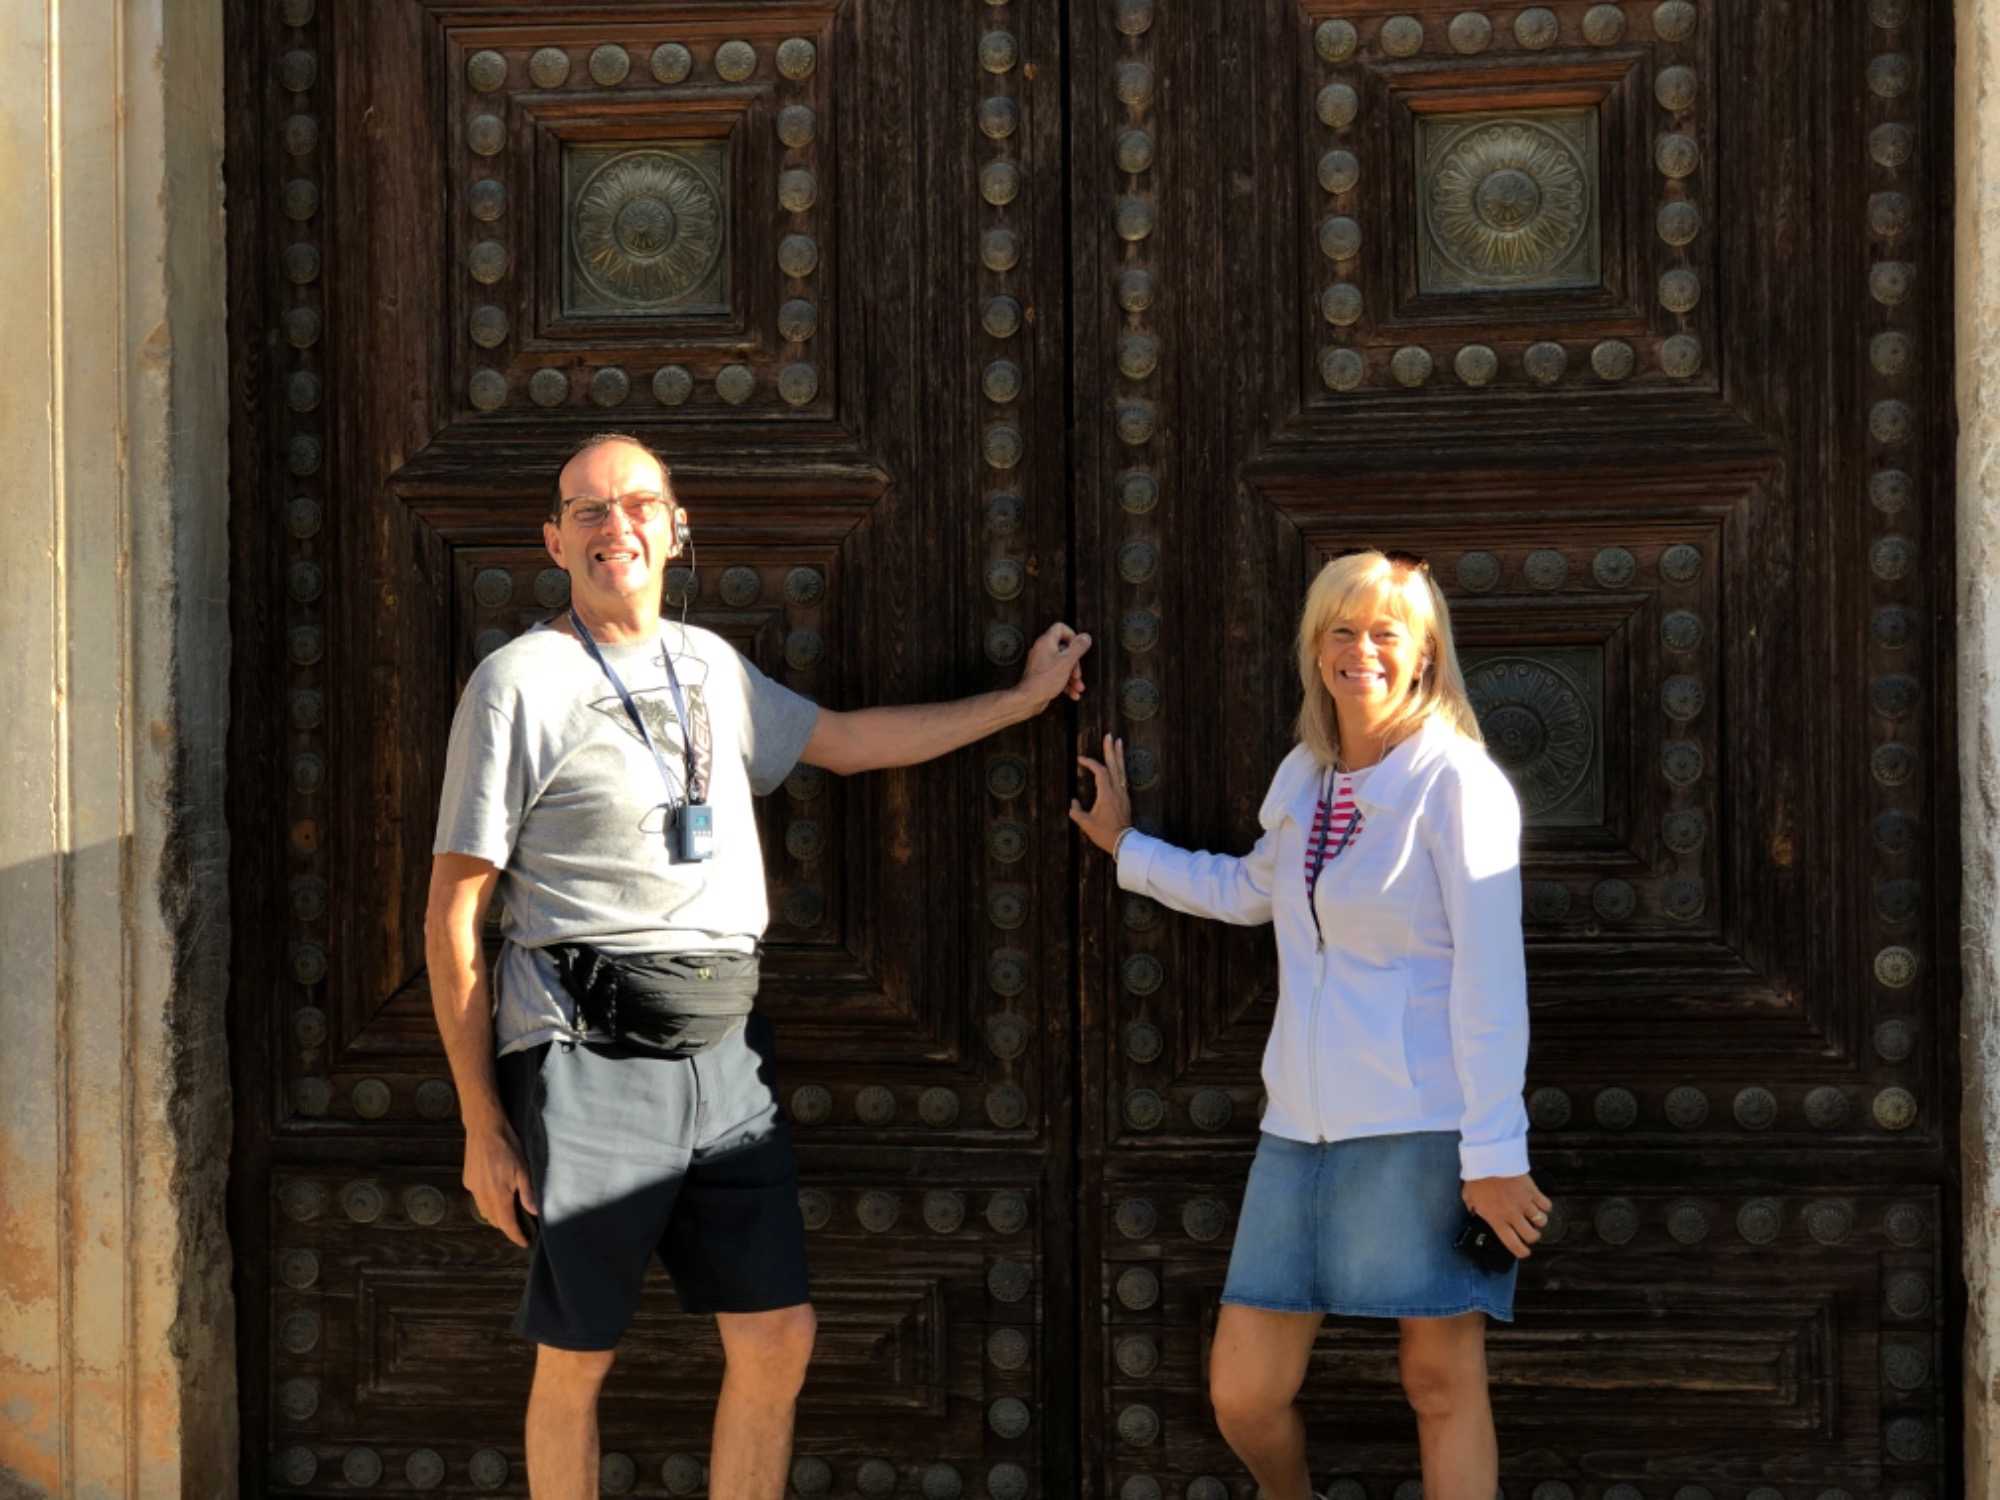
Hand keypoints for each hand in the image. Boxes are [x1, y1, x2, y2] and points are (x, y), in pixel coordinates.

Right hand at [463, 1119, 538, 1248]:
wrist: (484, 1128)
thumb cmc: (508, 1146)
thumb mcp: (524, 1169)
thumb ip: (527, 1193)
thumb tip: (534, 1212)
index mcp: (499, 1195)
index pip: (507, 1224)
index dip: (516, 1236)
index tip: (524, 1242)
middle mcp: (483, 1196)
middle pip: (495, 1220)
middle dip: (506, 1226)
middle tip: (520, 1224)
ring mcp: (473, 1188)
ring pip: (484, 1211)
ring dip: (496, 1214)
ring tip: (508, 1210)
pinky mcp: (468, 1180)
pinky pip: (478, 1198)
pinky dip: (487, 1201)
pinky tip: (495, 1191)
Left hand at [1019, 621, 1091, 709]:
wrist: (1029, 699)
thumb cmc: (1044, 681)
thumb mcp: (1067, 662)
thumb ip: (1078, 648)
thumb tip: (1085, 637)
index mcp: (1046, 642)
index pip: (1060, 628)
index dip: (1072, 635)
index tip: (1078, 647)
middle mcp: (1042, 651)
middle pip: (1065, 650)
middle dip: (1075, 664)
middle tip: (1077, 674)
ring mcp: (1042, 664)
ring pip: (1062, 665)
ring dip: (1073, 677)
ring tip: (1078, 687)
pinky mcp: (1042, 676)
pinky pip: (1058, 675)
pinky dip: (1066, 683)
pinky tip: (1072, 693)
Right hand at [1070, 734, 1133, 854]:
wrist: (1124, 842)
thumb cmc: (1104, 833)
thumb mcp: (1086, 824)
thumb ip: (1077, 811)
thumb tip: (1073, 802)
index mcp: (1107, 794)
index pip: (1100, 772)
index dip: (1091, 763)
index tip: (1080, 759)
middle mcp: (1117, 790)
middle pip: (1114, 765)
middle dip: (1110, 750)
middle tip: (1109, 735)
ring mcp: (1123, 793)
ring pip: (1121, 769)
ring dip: (1119, 755)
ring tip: (1118, 741)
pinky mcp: (1125, 798)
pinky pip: (1123, 777)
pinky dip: (1121, 766)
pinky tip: (1120, 762)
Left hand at [1461, 1172, 1552, 1259]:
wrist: (1489, 1159)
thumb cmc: (1477, 1178)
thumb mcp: (1469, 1197)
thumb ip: (1473, 1208)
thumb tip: (1474, 1211)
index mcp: (1496, 1219)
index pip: (1512, 1244)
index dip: (1521, 1252)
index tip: (1524, 1252)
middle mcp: (1513, 1215)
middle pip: (1532, 1236)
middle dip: (1533, 1237)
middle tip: (1530, 1233)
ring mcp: (1525, 1203)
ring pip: (1541, 1221)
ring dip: (1539, 1221)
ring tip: (1535, 1217)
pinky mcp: (1533, 1191)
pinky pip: (1546, 1205)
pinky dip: (1545, 1206)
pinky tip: (1540, 1204)